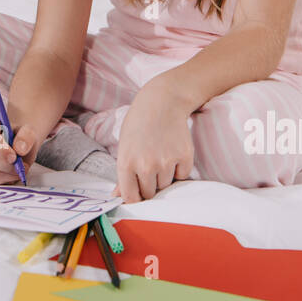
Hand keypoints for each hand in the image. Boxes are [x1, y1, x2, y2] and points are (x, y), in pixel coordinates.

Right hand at [0, 117, 40, 184]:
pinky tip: (11, 174)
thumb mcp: (29, 132)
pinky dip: (4, 181)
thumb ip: (26, 137)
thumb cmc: (21, 138)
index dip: (0, 148)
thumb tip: (20, 149)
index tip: (14, 156)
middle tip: (21, 165)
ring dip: (9, 174)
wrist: (17, 146)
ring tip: (19, 169)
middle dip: (8, 165)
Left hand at [113, 79, 194, 202]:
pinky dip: (178, 169)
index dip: (135, 197)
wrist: (162, 102)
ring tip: (160, 156)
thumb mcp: (124, 146)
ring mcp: (166, 162)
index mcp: (126, 164)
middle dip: (149, 186)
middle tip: (150, 167)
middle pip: (150, 194)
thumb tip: (117, 196)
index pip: (131, 197)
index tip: (138, 193)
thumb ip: (122, 174)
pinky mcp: (184, 157)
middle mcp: (146, 166)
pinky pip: (182, 176)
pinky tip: (172, 152)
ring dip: (164, 177)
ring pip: (166, 186)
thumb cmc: (138, 124)